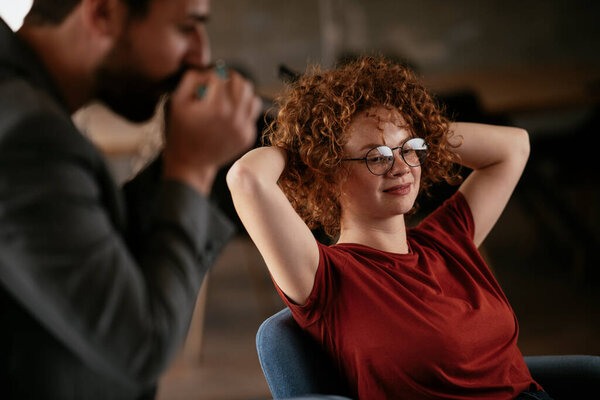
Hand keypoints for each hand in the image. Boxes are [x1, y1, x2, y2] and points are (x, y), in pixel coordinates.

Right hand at [163, 68, 261, 194]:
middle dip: (230, 78)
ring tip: (229, 96)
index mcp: (216, 107)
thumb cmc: (180, 132)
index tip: (205, 82)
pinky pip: (252, 114)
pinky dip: (243, 109)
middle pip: (242, 83)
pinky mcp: (248, 136)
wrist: (190, 163)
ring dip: (241, 92)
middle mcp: (234, 117)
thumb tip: (209, 72)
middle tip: (221, 82)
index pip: (220, 77)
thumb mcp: (176, 101)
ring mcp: (243, 128)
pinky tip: (230, 113)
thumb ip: (191, 79)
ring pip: (252, 97)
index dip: (210, 76)